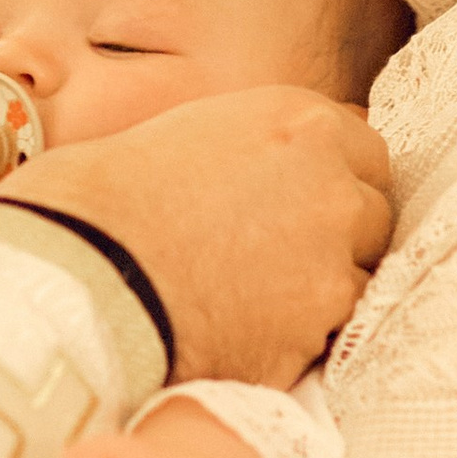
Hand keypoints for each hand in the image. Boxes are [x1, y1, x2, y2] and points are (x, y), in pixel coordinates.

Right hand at [4, 88, 391, 387]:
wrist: (82, 271)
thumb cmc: (108, 196)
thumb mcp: (191, 132)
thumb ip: (260, 145)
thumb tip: (292, 155)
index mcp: (299, 123)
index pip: (366, 151)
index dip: (335, 178)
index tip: (305, 199)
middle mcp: (331, 186)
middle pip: (374, 213)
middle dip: (339, 232)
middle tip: (280, 251)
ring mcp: (331, 261)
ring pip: (358, 276)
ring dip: (321, 285)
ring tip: (255, 295)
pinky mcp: (315, 330)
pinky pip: (326, 333)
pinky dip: (297, 334)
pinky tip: (244, 328)